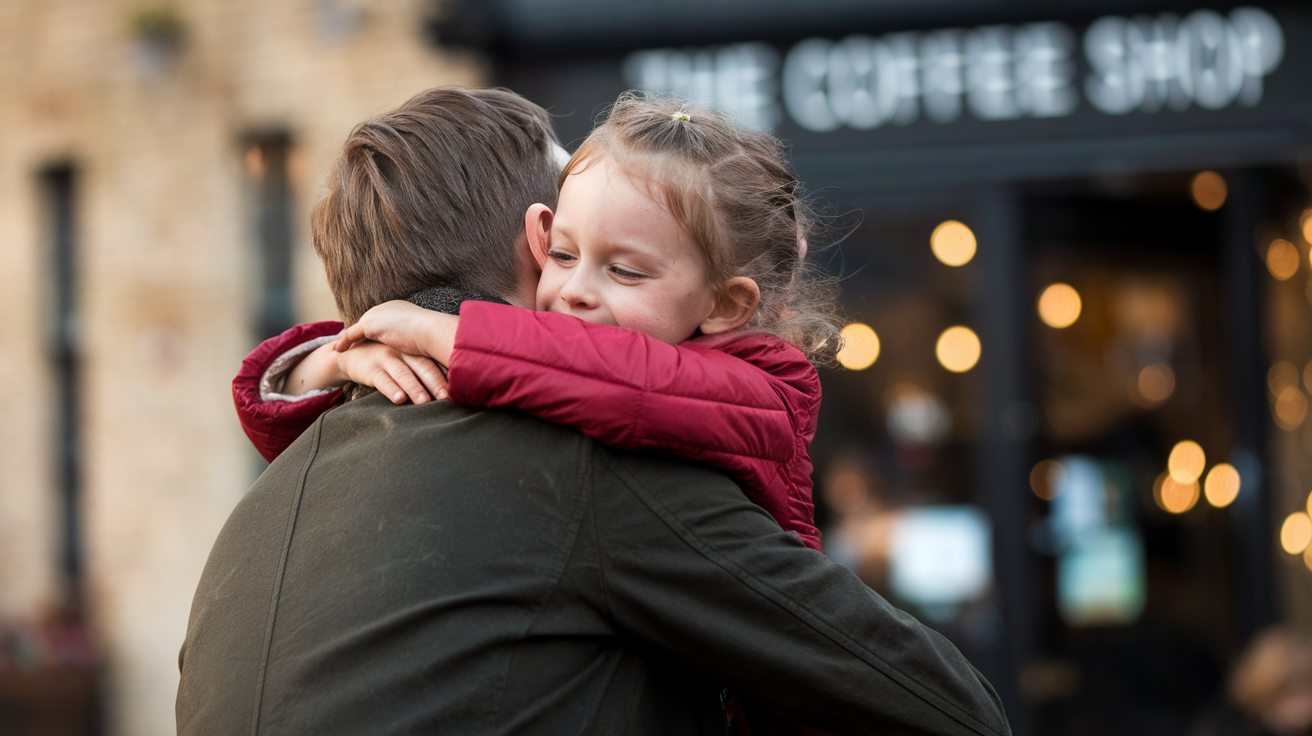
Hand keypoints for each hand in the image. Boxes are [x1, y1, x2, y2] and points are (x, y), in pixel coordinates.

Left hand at [335, 301, 457, 365]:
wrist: (430, 332)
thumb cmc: (434, 337)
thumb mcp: (425, 337)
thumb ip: (419, 340)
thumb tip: (426, 352)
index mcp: (400, 308)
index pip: (383, 319)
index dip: (376, 329)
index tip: (370, 337)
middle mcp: (387, 308)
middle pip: (369, 322)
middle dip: (360, 331)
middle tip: (351, 341)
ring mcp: (377, 315)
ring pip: (358, 329)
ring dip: (350, 338)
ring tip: (342, 346)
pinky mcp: (369, 325)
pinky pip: (351, 335)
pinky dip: (344, 342)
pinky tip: (338, 350)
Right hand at [337, 341, 449, 404]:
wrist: (352, 354)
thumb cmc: (386, 360)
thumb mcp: (405, 360)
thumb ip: (422, 370)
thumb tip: (449, 388)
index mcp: (413, 350)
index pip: (433, 361)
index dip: (446, 375)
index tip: (458, 389)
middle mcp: (402, 352)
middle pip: (422, 367)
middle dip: (435, 383)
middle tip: (446, 398)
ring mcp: (386, 359)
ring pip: (403, 374)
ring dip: (415, 388)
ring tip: (425, 402)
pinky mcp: (371, 369)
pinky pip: (382, 380)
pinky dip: (391, 389)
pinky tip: (399, 399)